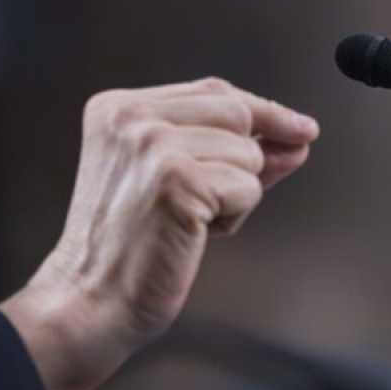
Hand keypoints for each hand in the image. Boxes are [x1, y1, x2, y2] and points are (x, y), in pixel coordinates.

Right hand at [0, 77, 318, 389]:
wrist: (91, 298)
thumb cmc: (128, 247)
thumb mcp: (170, 178)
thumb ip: (224, 147)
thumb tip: (297, 137)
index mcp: (117, 108)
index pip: (212, 91)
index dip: (262, 111)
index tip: (299, 126)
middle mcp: (131, 117)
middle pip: (235, 112)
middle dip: (249, 158)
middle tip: (222, 199)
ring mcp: (153, 146)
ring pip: (247, 152)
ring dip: (235, 194)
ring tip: (189, 221)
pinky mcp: (177, 180)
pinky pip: (248, 186)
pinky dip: (235, 216)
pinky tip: (195, 233)